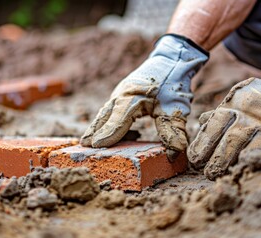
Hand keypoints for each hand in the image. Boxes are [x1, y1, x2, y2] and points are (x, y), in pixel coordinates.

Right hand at [81, 34, 207, 160]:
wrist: (171, 59)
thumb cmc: (173, 82)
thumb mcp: (176, 107)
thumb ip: (173, 131)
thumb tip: (173, 154)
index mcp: (132, 97)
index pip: (118, 119)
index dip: (108, 134)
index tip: (96, 146)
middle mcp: (121, 95)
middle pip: (105, 116)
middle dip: (94, 131)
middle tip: (83, 146)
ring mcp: (120, 94)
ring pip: (106, 113)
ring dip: (98, 127)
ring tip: (88, 142)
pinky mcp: (122, 95)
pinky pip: (111, 111)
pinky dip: (108, 122)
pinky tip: (114, 135)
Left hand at [188, 46, 260, 179]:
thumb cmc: (257, 99)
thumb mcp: (237, 100)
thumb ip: (219, 114)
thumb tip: (200, 124)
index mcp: (232, 104)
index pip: (212, 126)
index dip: (202, 144)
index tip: (194, 159)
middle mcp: (246, 112)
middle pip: (227, 139)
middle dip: (214, 158)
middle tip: (207, 173)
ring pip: (242, 146)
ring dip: (228, 163)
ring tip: (218, 175)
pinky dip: (250, 160)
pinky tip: (241, 168)